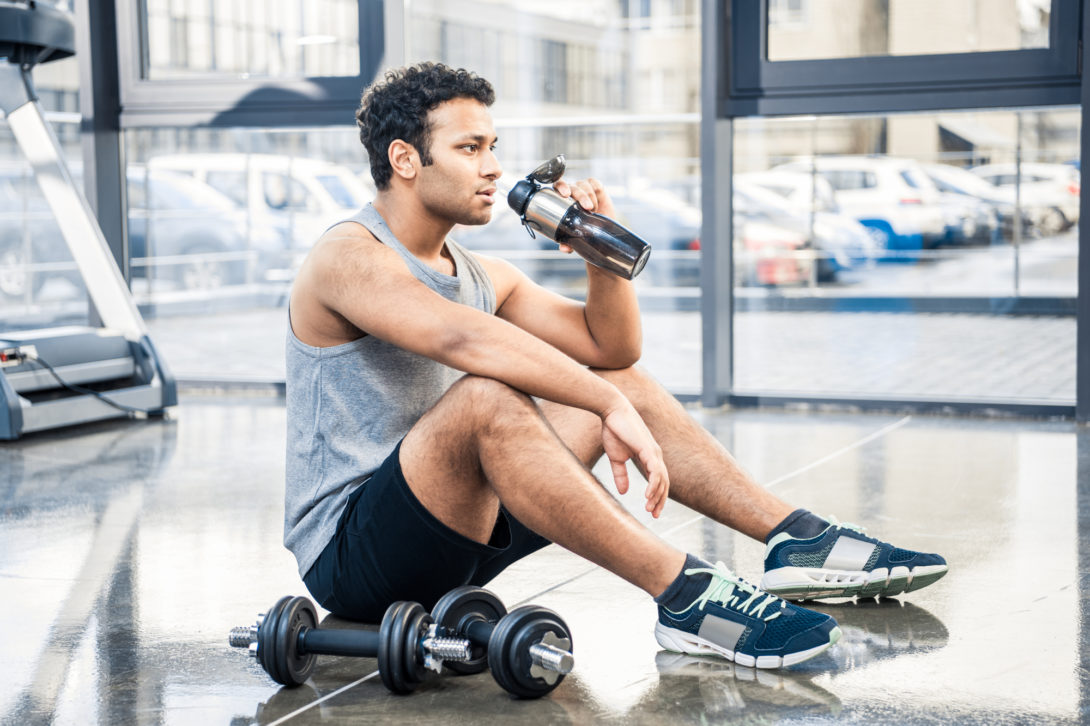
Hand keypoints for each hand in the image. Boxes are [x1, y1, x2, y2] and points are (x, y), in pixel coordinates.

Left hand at [552, 177, 616, 254]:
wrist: (601, 231)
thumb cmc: (583, 231)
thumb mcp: (574, 238)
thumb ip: (568, 243)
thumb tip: (564, 248)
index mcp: (560, 200)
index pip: (557, 186)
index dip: (560, 186)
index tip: (565, 194)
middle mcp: (571, 191)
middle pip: (572, 186)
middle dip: (580, 195)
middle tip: (587, 207)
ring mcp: (583, 187)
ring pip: (584, 185)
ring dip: (589, 197)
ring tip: (592, 210)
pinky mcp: (595, 186)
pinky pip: (595, 185)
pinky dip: (596, 193)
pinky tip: (598, 204)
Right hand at [600, 402, 668, 517]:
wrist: (611, 411)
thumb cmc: (614, 430)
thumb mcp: (616, 457)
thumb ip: (621, 474)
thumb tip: (623, 492)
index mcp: (649, 457)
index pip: (658, 480)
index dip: (657, 496)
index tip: (651, 511)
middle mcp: (655, 455)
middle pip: (664, 483)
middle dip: (660, 500)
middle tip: (653, 515)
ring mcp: (654, 452)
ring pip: (662, 480)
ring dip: (656, 496)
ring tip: (649, 509)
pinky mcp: (648, 449)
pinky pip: (655, 472)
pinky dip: (653, 485)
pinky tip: (648, 496)